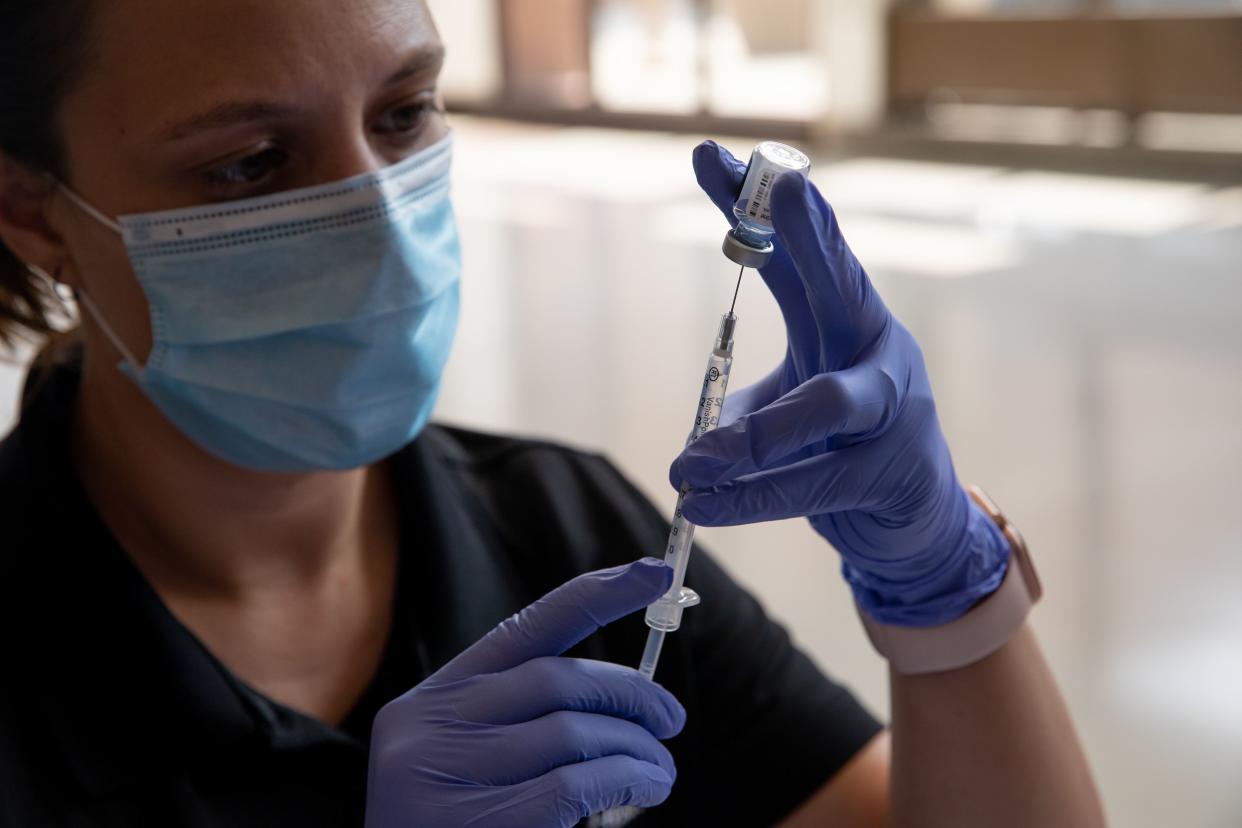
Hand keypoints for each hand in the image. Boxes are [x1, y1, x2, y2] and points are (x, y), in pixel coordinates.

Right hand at [365, 559, 684, 827]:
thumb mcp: (469, 760)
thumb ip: (521, 718)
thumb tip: (625, 692)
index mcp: (431, 701)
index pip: (524, 629)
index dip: (596, 595)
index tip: (652, 574)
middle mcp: (429, 729)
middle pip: (557, 680)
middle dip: (630, 694)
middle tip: (670, 719)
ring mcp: (443, 777)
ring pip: (574, 733)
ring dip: (637, 748)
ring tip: (661, 770)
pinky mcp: (472, 823)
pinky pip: (574, 784)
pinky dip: (626, 778)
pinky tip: (646, 788)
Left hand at [670, 142, 1008, 626]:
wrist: (918, 523)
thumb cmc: (849, 451)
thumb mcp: (794, 408)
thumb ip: (748, 406)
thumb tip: (694, 436)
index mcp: (845, 323)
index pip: (795, 257)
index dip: (752, 211)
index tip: (708, 157)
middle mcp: (876, 350)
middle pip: (845, 285)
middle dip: (812, 236)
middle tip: (782, 189)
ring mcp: (893, 410)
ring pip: (826, 406)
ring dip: (752, 435)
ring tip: (689, 462)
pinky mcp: (888, 475)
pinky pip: (811, 484)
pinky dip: (750, 500)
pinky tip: (702, 508)